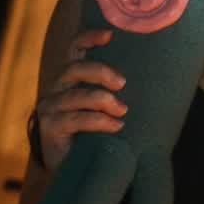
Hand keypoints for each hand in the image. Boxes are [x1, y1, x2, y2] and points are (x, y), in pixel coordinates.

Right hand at [31, 29, 126, 169]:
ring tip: (123, 111)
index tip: (110, 35)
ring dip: (103, 100)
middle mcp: (56, 88)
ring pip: (76, 95)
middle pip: (74, 68)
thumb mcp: (105, 108)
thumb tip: (154, 76)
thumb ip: (116, 92)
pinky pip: (75, 119)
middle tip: (122, 83)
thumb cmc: (95, 133)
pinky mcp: (49, 127)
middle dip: (101, 72)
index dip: (90, 38)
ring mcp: (49, 107)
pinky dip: (99, 121)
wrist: (73, 169)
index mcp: (71, 78)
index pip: (75, 49)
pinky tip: (116, 127)